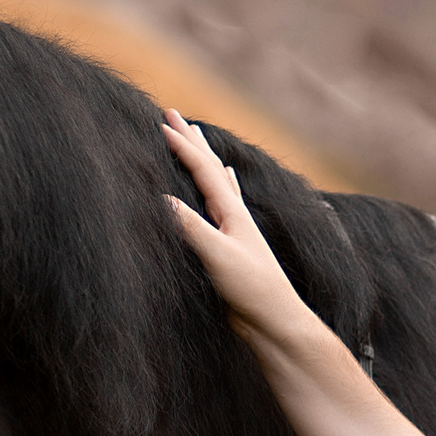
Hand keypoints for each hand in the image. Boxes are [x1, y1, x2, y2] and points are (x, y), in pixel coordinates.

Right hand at [159, 108, 302, 329]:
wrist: (274, 321)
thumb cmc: (251, 290)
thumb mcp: (218, 256)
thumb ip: (192, 228)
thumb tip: (162, 199)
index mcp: (232, 213)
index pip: (204, 170)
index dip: (182, 146)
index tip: (160, 123)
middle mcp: (235, 215)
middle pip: (211, 168)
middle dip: (191, 140)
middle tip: (172, 114)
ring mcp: (235, 230)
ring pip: (217, 182)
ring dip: (204, 157)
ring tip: (198, 136)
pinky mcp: (233, 246)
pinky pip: (225, 203)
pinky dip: (222, 184)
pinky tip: (228, 179)